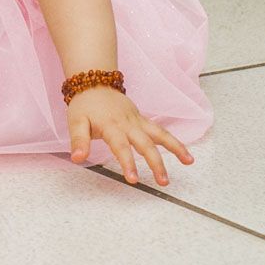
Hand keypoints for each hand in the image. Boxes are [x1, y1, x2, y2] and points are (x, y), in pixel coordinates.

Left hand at [67, 87, 193, 186]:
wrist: (94, 82)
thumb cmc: (85, 104)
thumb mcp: (75, 122)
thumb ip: (79, 141)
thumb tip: (78, 159)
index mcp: (111, 125)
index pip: (121, 147)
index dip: (127, 163)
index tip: (133, 179)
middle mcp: (128, 123)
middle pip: (145, 144)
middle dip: (155, 163)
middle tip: (163, 181)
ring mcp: (138, 121)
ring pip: (160, 134)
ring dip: (175, 148)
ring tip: (189, 162)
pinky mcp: (143, 119)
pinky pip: (160, 130)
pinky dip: (173, 141)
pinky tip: (185, 153)